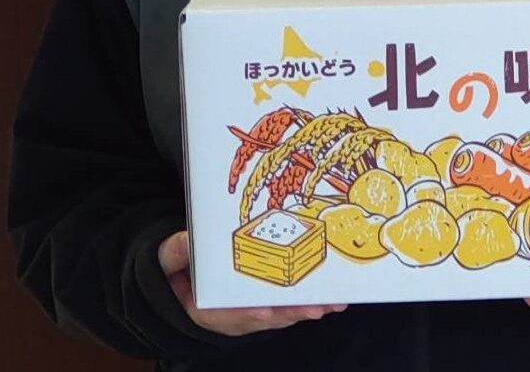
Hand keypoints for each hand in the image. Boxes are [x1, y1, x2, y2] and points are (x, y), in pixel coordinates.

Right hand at [158, 231, 346, 335]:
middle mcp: (231, 317)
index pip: (229, 315)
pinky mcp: (262, 306)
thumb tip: (186, 240)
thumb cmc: (173, 268)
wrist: (176, 277)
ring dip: (308, 309)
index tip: (266, 312)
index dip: (249, 314)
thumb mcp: (167, 258)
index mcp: (205, 309)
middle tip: (318, 306)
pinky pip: (286, 307)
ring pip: (281, 315)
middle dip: (293, 313)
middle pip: (266, 318)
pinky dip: (307, 303)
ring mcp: (248, 313)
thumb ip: (176, 250)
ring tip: (333, 304)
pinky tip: (329, 299)